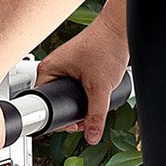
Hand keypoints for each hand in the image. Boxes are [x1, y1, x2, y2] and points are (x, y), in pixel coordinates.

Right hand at [35, 21, 131, 145]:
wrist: (120, 28)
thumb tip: (92, 137)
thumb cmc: (106, 45)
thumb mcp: (100, 88)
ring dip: (79, 105)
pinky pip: (74, 88)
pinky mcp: (76, 66)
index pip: (45, 105)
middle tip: (86, 119)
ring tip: (93, 105)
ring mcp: (64, 67)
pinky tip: (93, 97)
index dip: (59, 119)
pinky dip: (83, 96)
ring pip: (67, 96)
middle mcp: (53, 68)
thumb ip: (96, 115)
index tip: (73, 125)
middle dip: (72, 113)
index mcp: (47, 70)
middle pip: (57, 102)